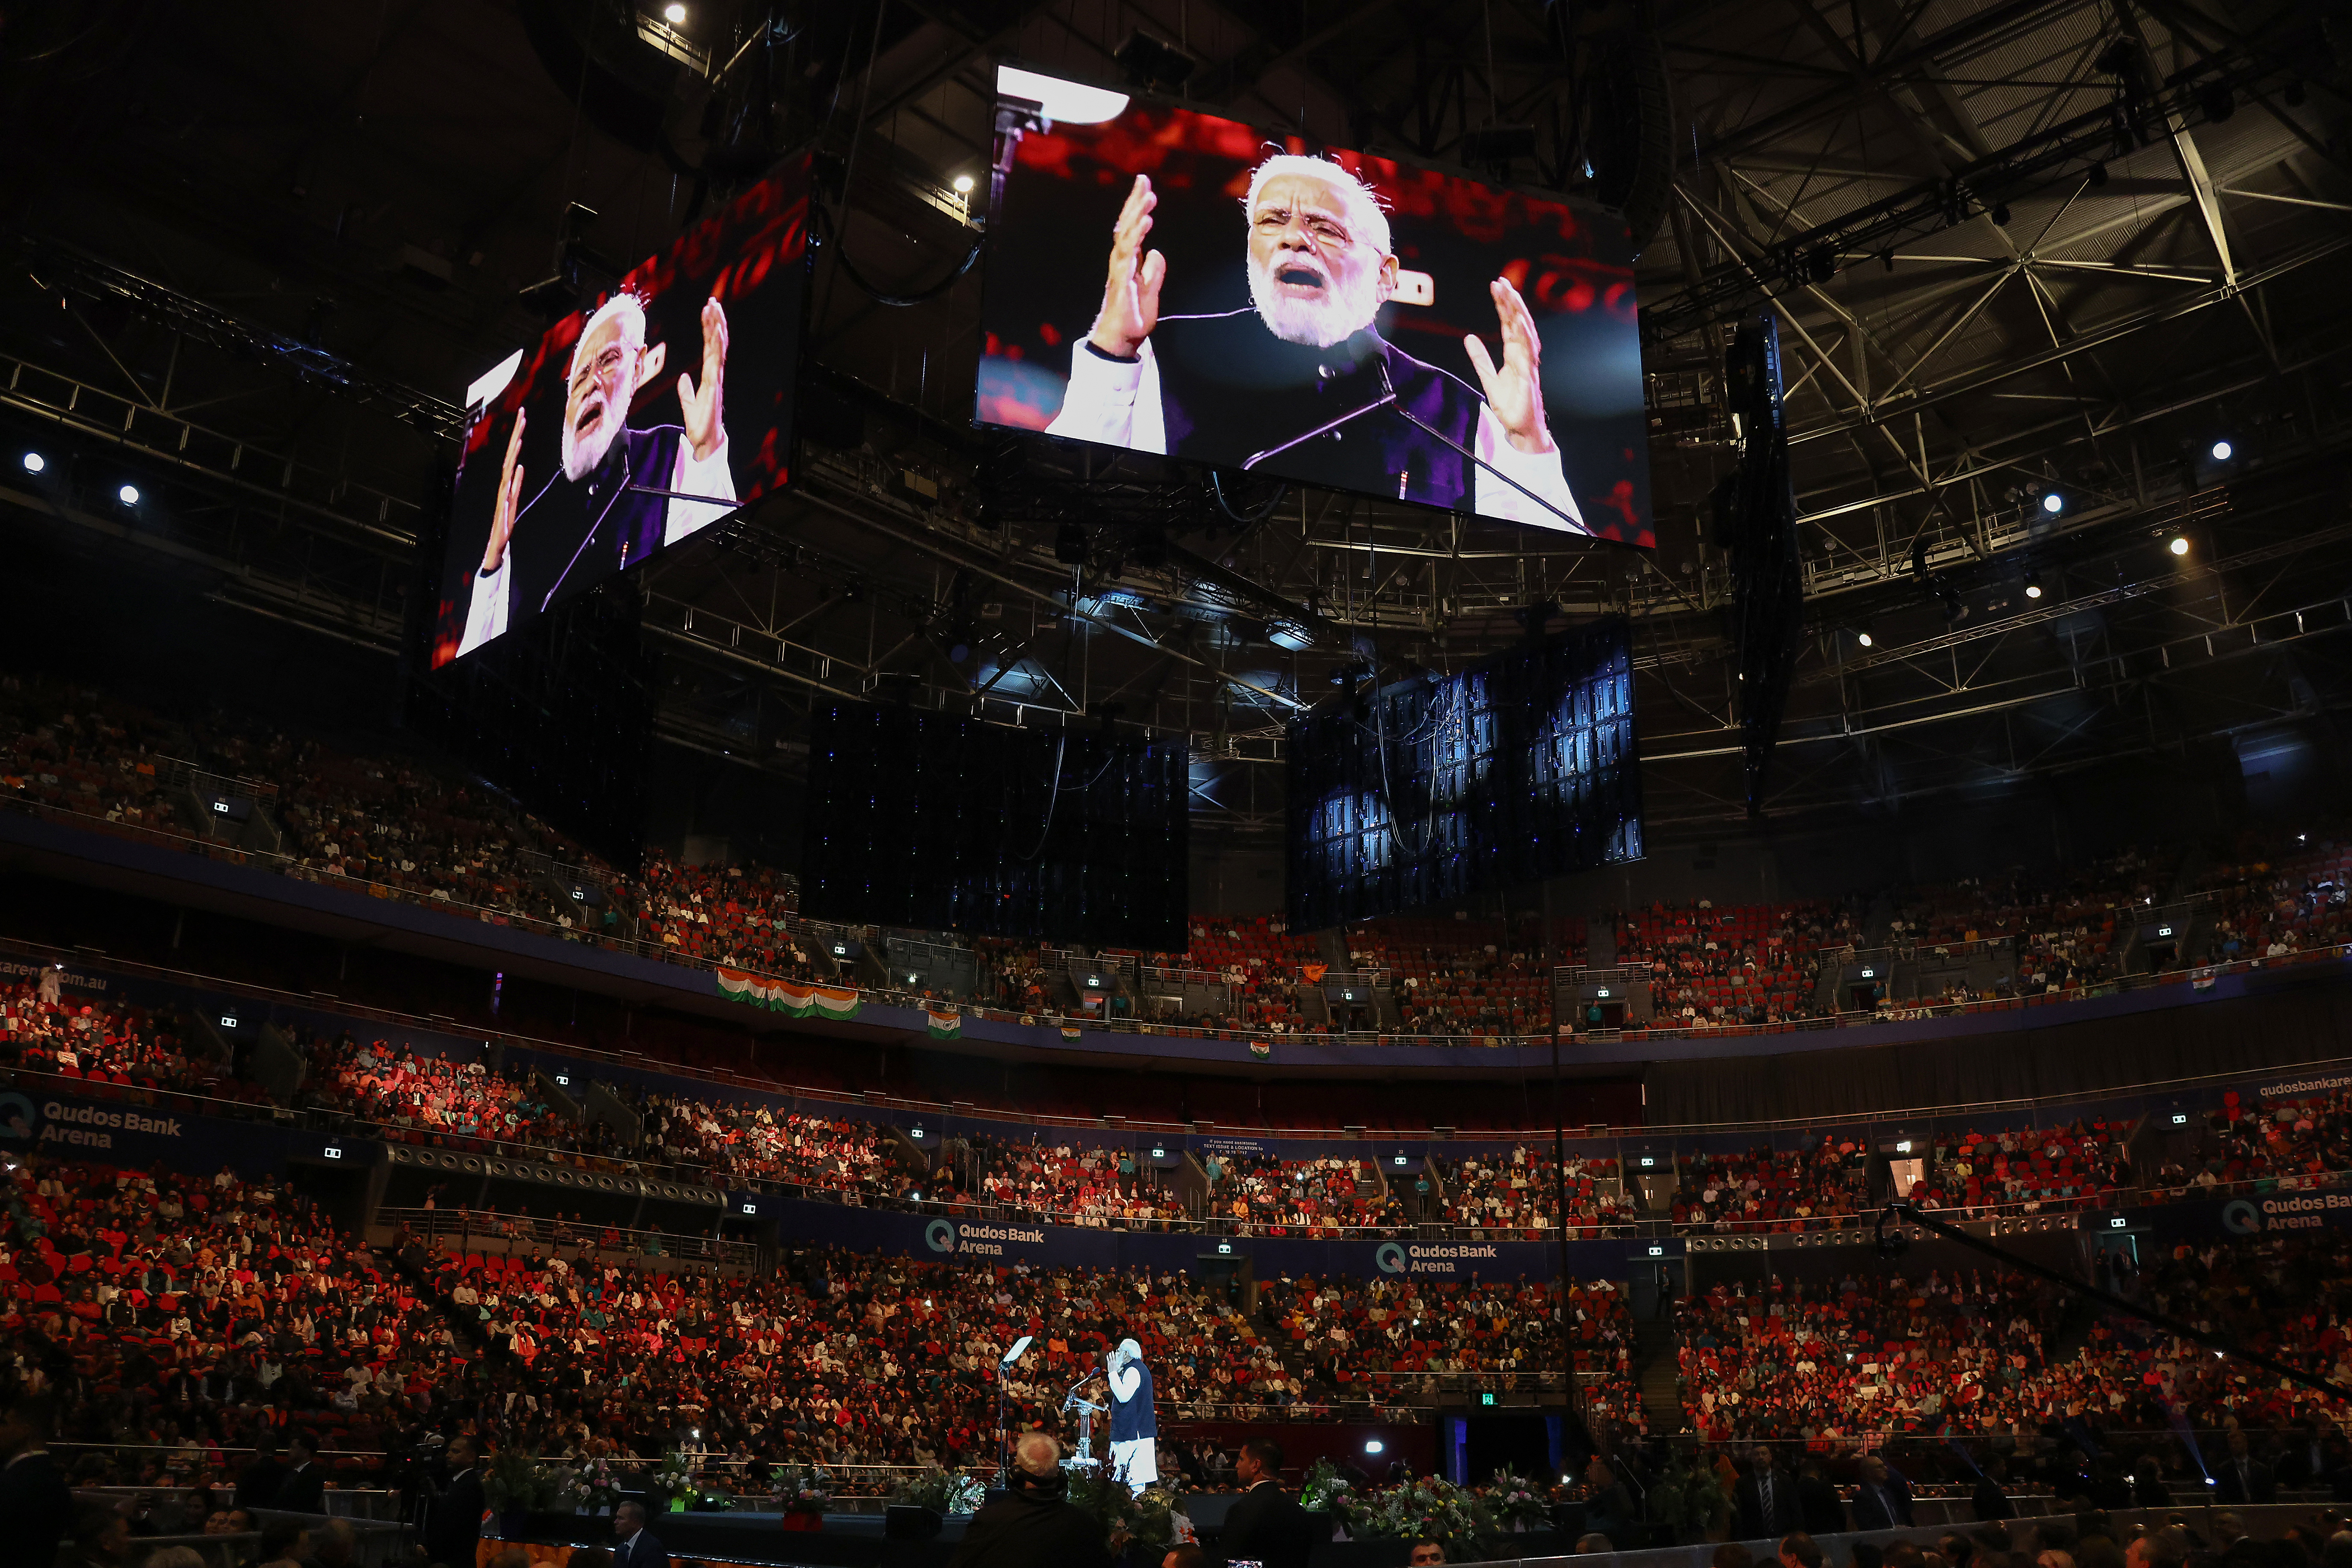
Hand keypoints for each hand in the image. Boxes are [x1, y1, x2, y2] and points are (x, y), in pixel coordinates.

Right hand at [480, 408, 525, 573]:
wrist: (496, 545)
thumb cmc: (505, 522)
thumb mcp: (514, 499)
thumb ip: (516, 483)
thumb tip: (520, 467)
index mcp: (506, 482)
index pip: (511, 455)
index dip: (516, 436)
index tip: (523, 417)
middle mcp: (503, 485)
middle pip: (509, 456)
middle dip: (516, 435)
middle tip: (523, 415)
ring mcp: (504, 496)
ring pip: (508, 470)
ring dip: (513, 454)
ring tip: (520, 438)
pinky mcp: (506, 508)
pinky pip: (510, 492)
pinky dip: (514, 481)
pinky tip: (518, 469)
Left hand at [679, 295, 727, 461]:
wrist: (705, 441)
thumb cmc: (700, 425)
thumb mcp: (689, 404)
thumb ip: (687, 391)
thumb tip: (683, 378)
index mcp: (709, 376)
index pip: (710, 348)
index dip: (709, 329)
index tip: (707, 311)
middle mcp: (714, 374)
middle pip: (716, 343)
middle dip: (715, 322)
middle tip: (713, 301)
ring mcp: (715, 378)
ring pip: (718, 348)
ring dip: (717, 327)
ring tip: (715, 308)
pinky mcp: (713, 385)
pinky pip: (716, 360)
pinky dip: (717, 345)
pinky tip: (717, 331)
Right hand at [1087, 174, 1164, 359]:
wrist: (1123, 340)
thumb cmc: (1134, 317)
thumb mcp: (1151, 290)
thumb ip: (1154, 271)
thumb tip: (1156, 252)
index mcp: (1129, 261)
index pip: (1132, 228)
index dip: (1138, 208)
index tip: (1146, 188)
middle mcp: (1121, 261)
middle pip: (1127, 225)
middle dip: (1135, 202)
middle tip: (1143, 180)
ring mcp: (1119, 269)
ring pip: (1127, 235)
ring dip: (1137, 214)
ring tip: (1148, 197)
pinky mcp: (1121, 279)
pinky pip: (1128, 253)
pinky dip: (1136, 236)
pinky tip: (1145, 223)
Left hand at [1464, 277, 1552, 454]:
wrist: (1520, 428)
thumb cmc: (1510, 404)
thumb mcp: (1488, 378)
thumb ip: (1480, 359)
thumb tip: (1469, 338)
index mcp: (1514, 353)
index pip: (1508, 323)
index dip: (1503, 305)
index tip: (1496, 286)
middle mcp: (1523, 355)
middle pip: (1518, 322)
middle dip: (1511, 301)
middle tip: (1501, 281)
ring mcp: (1528, 364)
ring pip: (1525, 332)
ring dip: (1518, 312)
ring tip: (1510, 294)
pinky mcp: (1528, 376)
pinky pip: (1527, 352)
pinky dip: (1524, 336)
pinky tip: (1518, 321)